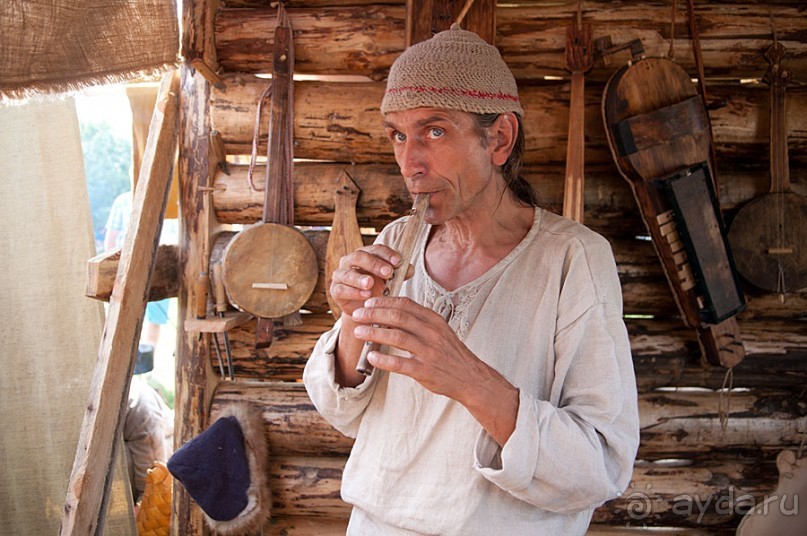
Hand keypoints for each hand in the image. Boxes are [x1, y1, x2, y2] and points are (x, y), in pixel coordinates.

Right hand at [329, 245, 400, 317]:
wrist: (364, 309)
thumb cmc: (378, 289)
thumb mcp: (390, 281)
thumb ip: (400, 274)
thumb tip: (410, 269)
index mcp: (366, 254)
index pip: (375, 249)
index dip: (387, 254)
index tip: (399, 262)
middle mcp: (350, 261)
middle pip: (359, 256)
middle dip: (374, 264)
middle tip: (387, 272)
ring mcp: (341, 275)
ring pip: (348, 273)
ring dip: (360, 278)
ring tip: (370, 284)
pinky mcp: (335, 290)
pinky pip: (342, 289)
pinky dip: (353, 292)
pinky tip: (365, 295)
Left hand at [352, 296, 518, 444]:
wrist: (470, 377)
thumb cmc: (450, 353)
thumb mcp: (439, 330)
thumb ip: (418, 321)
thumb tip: (390, 312)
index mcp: (433, 320)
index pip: (405, 304)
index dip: (383, 302)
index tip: (368, 303)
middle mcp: (431, 332)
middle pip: (397, 317)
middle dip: (373, 314)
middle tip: (357, 315)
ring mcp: (428, 351)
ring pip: (396, 336)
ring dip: (374, 332)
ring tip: (358, 332)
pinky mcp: (425, 370)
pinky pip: (400, 363)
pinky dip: (383, 359)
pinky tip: (371, 357)